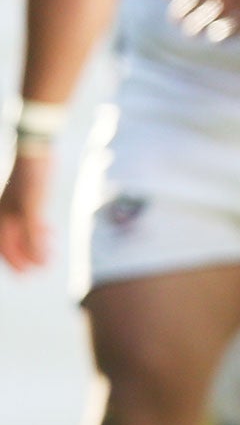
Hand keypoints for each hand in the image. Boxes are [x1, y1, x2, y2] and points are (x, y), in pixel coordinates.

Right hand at [0, 152, 52, 271]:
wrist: (37, 150)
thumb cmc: (32, 179)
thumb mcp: (34, 210)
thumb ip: (33, 236)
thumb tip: (36, 260)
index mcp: (2, 220)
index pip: (6, 249)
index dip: (19, 264)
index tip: (32, 275)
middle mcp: (5, 216)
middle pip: (14, 243)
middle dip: (28, 257)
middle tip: (44, 267)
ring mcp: (16, 207)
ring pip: (22, 233)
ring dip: (35, 245)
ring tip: (50, 253)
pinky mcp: (27, 199)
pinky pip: (29, 221)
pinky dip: (38, 230)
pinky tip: (49, 233)